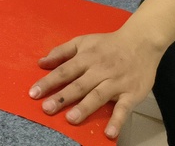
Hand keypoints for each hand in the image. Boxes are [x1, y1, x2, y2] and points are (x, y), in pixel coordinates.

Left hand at [29, 28, 160, 140]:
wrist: (141, 41)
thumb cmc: (108, 44)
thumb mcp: (83, 41)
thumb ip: (61, 52)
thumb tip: (40, 62)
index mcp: (86, 57)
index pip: (64, 70)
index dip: (49, 81)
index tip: (33, 93)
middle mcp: (100, 70)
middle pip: (79, 84)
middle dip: (62, 97)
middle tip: (46, 108)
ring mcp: (116, 82)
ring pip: (98, 96)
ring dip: (85, 108)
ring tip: (71, 119)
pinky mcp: (131, 93)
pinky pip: (124, 109)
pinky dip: (117, 121)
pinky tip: (109, 133)